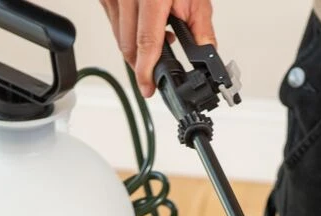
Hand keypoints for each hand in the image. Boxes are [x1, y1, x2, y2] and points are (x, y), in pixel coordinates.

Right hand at [98, 0, 215, 97]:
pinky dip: (128, 31)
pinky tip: (144, 23)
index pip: (146, 43)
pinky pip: (114, 24)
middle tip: (159, 69)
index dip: (146, 71)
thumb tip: (206, 58)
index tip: (148, 88)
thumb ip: (201, 29)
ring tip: (158, 37)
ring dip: (136, 48)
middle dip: (143, 64)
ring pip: (119, 38)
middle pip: (128, 47)